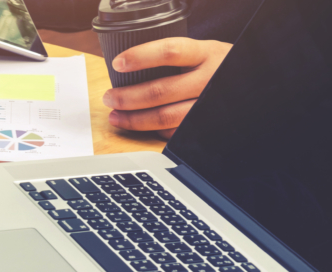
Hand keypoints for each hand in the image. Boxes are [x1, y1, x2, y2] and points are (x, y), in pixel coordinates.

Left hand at [103, 37, 231, 138]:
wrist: (250, 81)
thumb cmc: (216, 65)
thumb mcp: (202, 51)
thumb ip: (174, 57)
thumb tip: (127, 68)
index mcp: (206, 53)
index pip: (170, 52)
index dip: (141, 57)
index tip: (118, 63)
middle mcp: (209, 79)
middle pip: (160, 90)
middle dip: (127, 97)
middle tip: (109, 97)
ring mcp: (208, 104)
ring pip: (165, 117)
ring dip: (134, 119)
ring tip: (116, 116)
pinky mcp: (206, 125)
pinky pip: (175, 132)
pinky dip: (154, 130)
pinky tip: (141, 126)